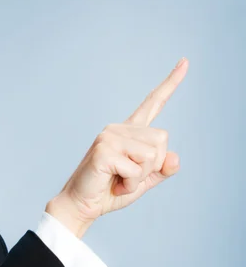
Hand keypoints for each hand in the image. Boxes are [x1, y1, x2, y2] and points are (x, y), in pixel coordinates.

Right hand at [49, 58, 188, 229]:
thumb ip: (161, 169)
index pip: (153, 104)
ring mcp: (109, 137)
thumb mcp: (143, 181)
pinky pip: (136, 169)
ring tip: (119, 180)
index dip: (170, 83)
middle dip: (152, 165)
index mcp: (129, 132)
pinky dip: (130, 184)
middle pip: (162, 140)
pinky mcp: (103, 150)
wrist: (82, 205)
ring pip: (152, 155)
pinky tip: (113, 183)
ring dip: (140, 176)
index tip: (185, 61)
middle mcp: (118, 129)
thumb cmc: (109, 191)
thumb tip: (173, 157)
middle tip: (127, 177)